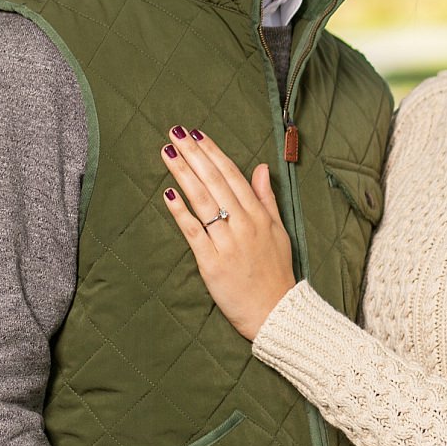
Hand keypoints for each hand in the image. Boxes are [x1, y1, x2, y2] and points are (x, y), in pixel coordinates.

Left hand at [159, 127, 296, 340]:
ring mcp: (227, 242)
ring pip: (203, 201)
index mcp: (259, 215)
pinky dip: (181, 212)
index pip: (232, 175)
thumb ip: (267, 198)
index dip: (213, 152)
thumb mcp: (279, 231)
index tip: (196, 134)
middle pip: (214, 181)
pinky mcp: (212, 262)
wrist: (276, 312)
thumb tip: (260, 167)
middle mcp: (243, 224)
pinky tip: (168, 193)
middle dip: (193, 154)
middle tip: (174, 133)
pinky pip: (194, 232)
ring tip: (167, 152)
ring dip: (183, 174)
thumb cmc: (277, 272)